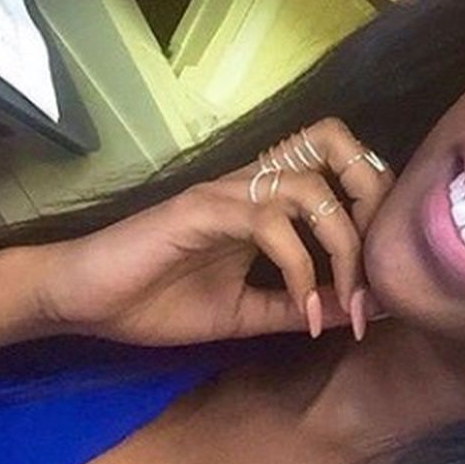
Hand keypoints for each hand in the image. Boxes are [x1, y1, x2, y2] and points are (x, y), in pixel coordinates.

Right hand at [33, 117, 393, 346]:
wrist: (82, 302)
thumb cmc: (153, 303)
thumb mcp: (242, 314)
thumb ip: (295, 305)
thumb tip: (354, 309)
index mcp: (263, 202)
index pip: (338, 165)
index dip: (373, 207)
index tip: (382, 281)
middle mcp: (250, 184)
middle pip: (338, 149)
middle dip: (374, 206)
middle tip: (381, 275)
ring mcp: (226, 194)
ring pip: (312, 190)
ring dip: (343, 250)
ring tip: (346, 303)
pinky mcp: (201, 211)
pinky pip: (269, 223)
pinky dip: (299, 270)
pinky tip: (300, 313)